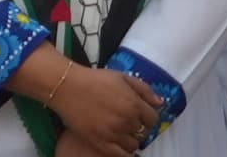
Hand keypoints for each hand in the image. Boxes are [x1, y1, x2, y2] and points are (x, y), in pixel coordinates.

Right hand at [18, 51, 159, 156]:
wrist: (66, 86)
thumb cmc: (94, 79)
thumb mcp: (121, 77)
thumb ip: (144, 89)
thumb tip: (161, 103)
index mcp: (134, 104)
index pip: (153, 119)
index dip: (148, 117)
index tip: (140, 115)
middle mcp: (127, 121)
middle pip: (143, 132)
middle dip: (137, 126)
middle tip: (126, 121)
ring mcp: (114, 133)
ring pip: (133, 144)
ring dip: (130, 138)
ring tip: (119, 131)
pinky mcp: (101, 142)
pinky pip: (121, 155)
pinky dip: (124, 152)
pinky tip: (119, 144)